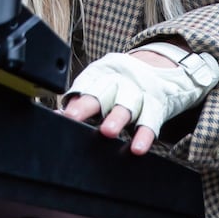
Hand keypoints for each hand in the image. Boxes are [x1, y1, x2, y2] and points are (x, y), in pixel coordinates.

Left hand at [59, 43, 218, 155]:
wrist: (161, 69)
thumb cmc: (121, 84)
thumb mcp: (103, 84)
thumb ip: (82, 99)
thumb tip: (57, 115)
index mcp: (102, 74)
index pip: (85, 85)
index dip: (74, 99)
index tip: (65, 114)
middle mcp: (119, 81)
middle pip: (102, 92)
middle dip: (88, 105)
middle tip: (74, 116)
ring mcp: (139, 93)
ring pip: (127, 105)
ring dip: (117, 118)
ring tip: (107, 131)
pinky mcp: (157, 105)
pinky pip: (151, 121)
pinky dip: (144, 135)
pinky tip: (137, 148)